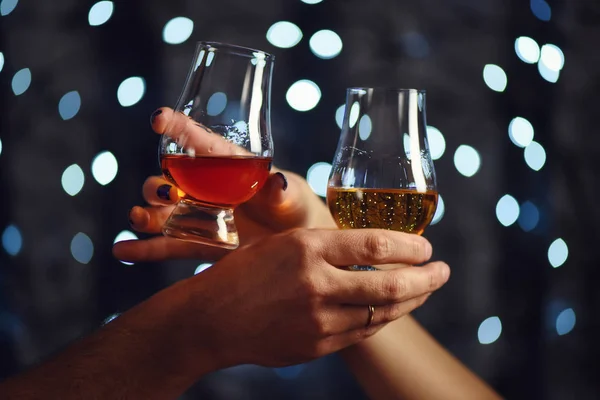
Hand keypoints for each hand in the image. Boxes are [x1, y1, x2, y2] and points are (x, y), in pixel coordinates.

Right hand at [113, 107, 333, 262]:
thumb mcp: (296, 199)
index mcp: (232, 166)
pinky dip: (144, 249)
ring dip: (147, 213)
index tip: (158, 117)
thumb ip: (284, 192)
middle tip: (166, 193)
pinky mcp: (201, 244)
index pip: (203, 143)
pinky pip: (169, 246)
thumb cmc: (299, 211)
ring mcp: (202, 217)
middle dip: (159, 184)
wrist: (299, 249)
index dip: (180, 127)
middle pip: (172, 179)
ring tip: (138, 219)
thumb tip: (279, 183)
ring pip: (164, 211)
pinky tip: (122, 250)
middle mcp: (210, 189)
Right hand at [175, 228, 448, 367]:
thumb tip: (369, 244)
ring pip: (382, 312)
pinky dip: (384, 319)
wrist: (211, 319)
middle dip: (426, 278)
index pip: (375, 244)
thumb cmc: (243, 272)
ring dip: (411, 300)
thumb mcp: (281, 242)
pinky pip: (363, 332)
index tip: (426, 247)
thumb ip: (324, 244)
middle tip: (444, 271)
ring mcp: (318, 320)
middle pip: (389, 283)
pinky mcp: (317, 346)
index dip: (409, 246)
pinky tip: (394, 309)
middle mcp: (316, 284)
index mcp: (306, 248)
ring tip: (425, 289)